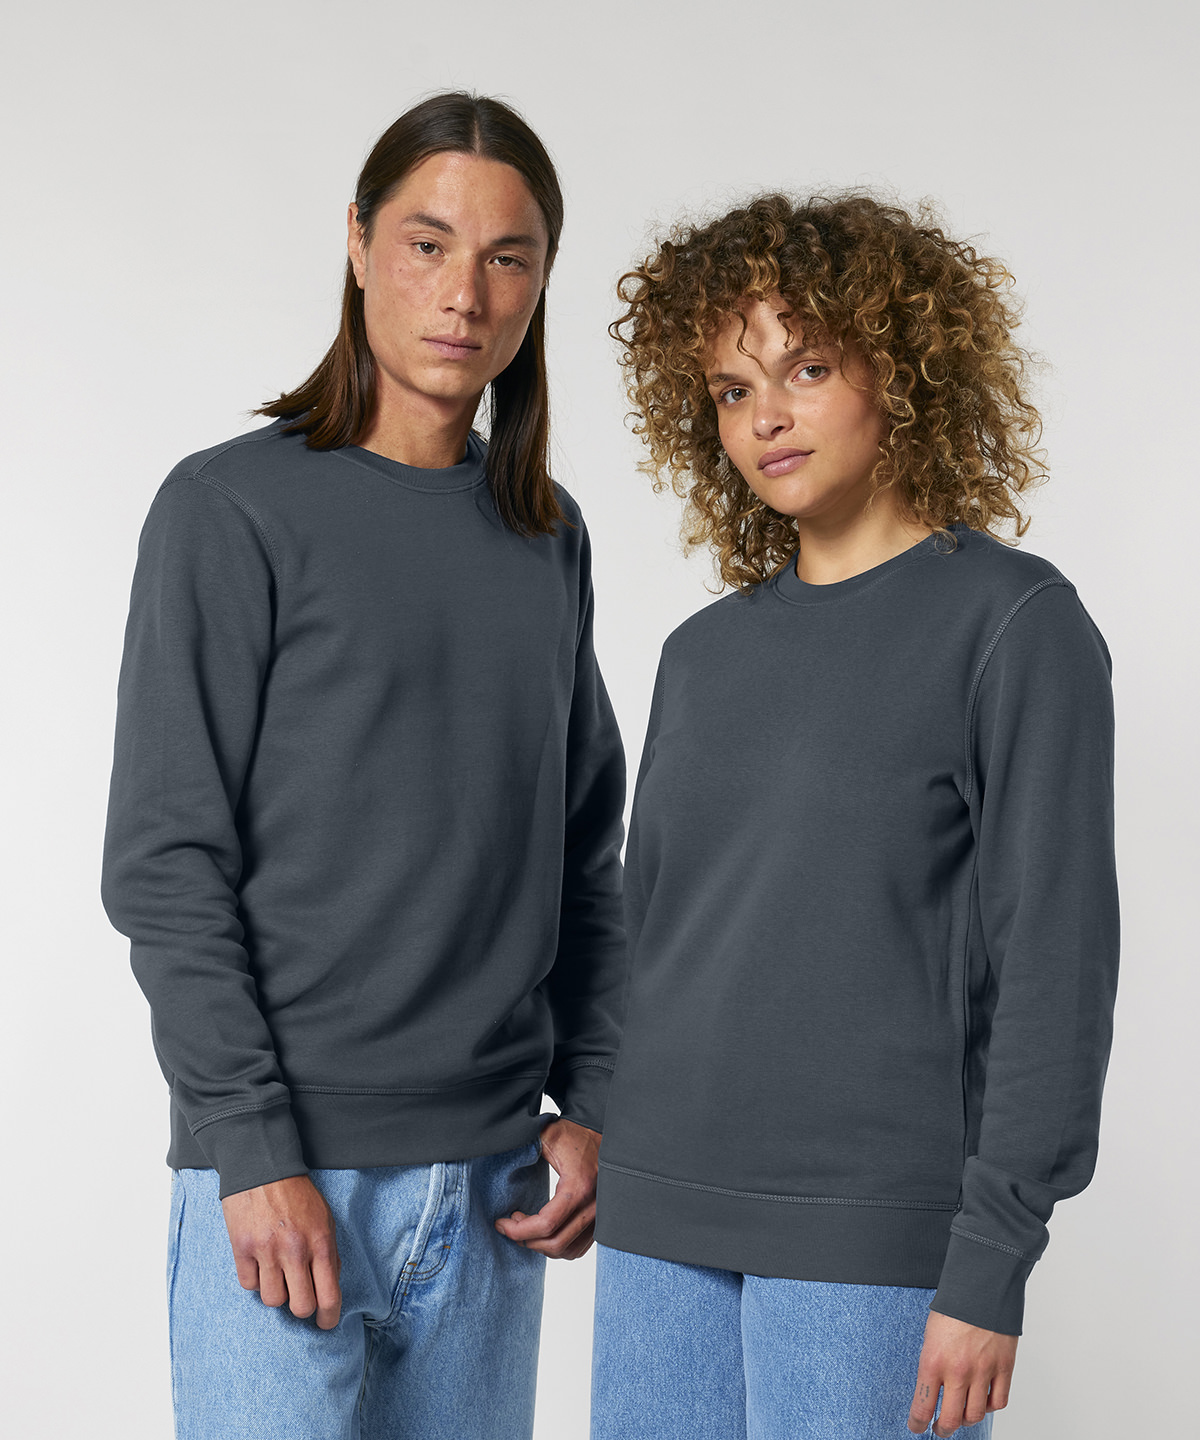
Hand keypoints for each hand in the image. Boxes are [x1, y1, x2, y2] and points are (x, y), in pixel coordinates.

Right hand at [221, 1174, 341, 1329]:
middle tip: (300, 1298)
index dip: (329, 1317)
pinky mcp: (242, 1248)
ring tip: (278, 1272)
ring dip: (276, 1291)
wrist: (263, 1168)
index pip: (329, 1295)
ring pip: (272, 1300)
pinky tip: (259, 1262)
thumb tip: (329, 1287)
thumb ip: (329, 1253)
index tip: (326, 1323)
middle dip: (302, 1308)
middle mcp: (295, 1249)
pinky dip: (255, 1279)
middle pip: (300, 1307)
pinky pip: (249, 1285)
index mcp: (321, 1242)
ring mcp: (267, 1250)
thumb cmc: (297, 1195)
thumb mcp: (324, 1219)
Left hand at [493, 1117, 599, 1259]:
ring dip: (542, 1245)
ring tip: (527, 1226)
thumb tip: (496, 1147)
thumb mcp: (548, 1134)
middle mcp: (594, 1206)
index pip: (546, 1224)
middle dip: (526, 1240)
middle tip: (511, 1225)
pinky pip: (578, 1248)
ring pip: (567, 1250)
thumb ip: (524, 1144)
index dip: (518, 1230)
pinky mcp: (601, 1222)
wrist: (608, 1137)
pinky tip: (545, 1230)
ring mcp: (600, 1217)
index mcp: (579, 1186)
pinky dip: (558, 1246)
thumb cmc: (577, 1134)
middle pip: (555, 1243)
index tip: (501, 1223)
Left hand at [908, 1311, 1016, 1434]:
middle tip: (939, 1429)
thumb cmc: (953, 1307)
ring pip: (975, 1415)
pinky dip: (990, 1406)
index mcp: (933, 1361)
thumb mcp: (930, 1336)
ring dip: (966, 1420)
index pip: (922, 1406)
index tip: (916, 1426)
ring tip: (961, 1417)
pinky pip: (998, 1401)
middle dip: (942, 1429)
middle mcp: (958, 1371)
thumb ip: (932, 1364)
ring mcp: (982, 1371)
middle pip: (950, 1419)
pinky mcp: (1003, 1368)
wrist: (981, 1286)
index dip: (917, 1423)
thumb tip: (932, 1389)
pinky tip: (984, 1400)